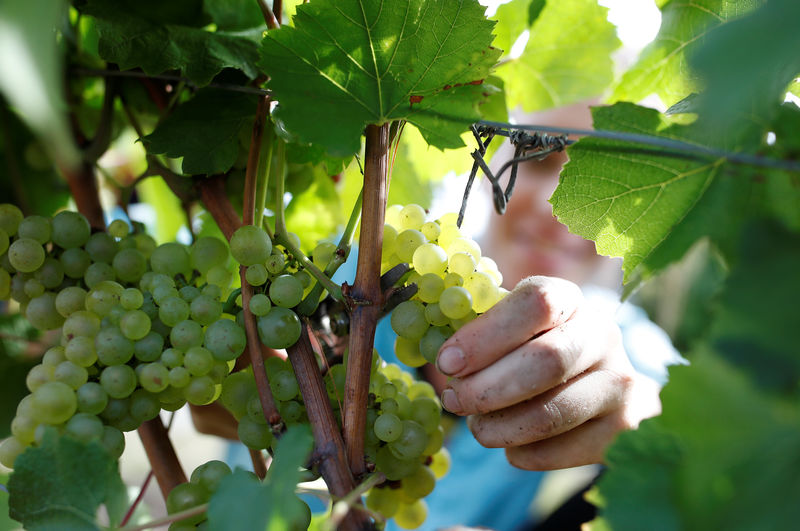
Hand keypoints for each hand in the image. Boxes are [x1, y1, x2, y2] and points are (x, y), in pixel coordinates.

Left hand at [435, 276, 661, 469]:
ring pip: (552, 412)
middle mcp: (603, 334)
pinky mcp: (624, 430)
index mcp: (569, 299)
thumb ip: (479, 333)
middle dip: (487, 388)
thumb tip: (441, 359)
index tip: (447, 363)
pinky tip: (511, 445)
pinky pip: (561, 451)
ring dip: (499, 426)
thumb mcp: (512, 330)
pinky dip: (523, 454)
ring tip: (477, 427)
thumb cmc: (533, 352)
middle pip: (545, 361)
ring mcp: (620, 383)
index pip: (535, 304)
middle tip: (453, 401)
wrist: (601, 390)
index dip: (484, 335)